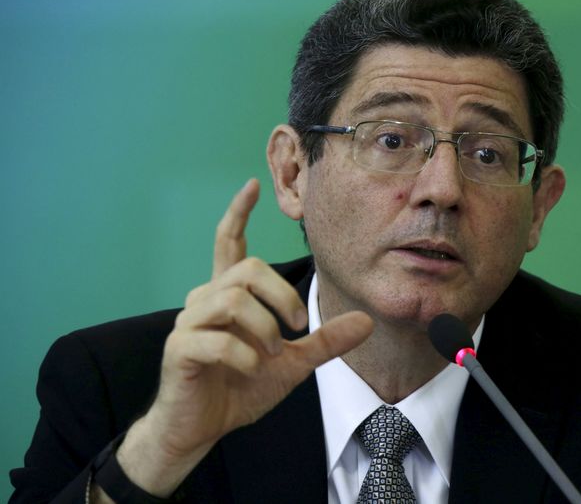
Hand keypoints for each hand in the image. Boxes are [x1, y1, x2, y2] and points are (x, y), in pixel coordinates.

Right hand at [114, 178, 372, 496]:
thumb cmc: (240, 388)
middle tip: (297, 327)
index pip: (228, 243)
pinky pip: (217, 339)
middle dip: (282, 295)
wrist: (200, 429)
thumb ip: (324, 342)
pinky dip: (243, 356)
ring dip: (263, 327)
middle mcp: (205, 300)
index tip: (252, 184)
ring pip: (232, 298)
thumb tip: (366, 322)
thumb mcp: (291, 364)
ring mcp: (188, 323)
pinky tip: (250, 369)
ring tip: (270, 354)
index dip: (238, 213)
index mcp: (228, 296)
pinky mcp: (180, 349)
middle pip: (248, 269)